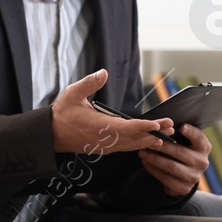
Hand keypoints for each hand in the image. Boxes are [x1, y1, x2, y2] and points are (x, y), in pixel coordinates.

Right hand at [50, 69, 173, 154]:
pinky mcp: (105, 148)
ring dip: (149, 140)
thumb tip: (104, 73)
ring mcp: (106, 146)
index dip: (143, 127)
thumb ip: (89, 83)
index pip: (126, 128)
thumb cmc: (62, 114)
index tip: (157, 124)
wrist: (51, 135)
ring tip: (165, 135)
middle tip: (170, 126)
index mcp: (99, 126)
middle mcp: (105, 139)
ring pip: (132, 145)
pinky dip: (139, 145)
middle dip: (153, 133)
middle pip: (134, 138)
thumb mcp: (73, 94)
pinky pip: (126, 148)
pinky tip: (148, 142)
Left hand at [137, 122, 212, 194]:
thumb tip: (163, 125)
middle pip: (180, 152)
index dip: (191, 132)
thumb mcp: (185, 143)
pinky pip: (165, 178)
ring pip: (171, 166)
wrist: (184, 176)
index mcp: (204, 148)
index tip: (180, 127)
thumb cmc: (182, 152)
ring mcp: (194, 177)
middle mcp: (202, 162)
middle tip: (148, 142)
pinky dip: (153, 169)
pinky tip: (145, 162)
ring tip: (142, 152)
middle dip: (162, 146)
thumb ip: (178, 135)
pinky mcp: (184, 188)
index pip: (199, 138)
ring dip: (154, 159)